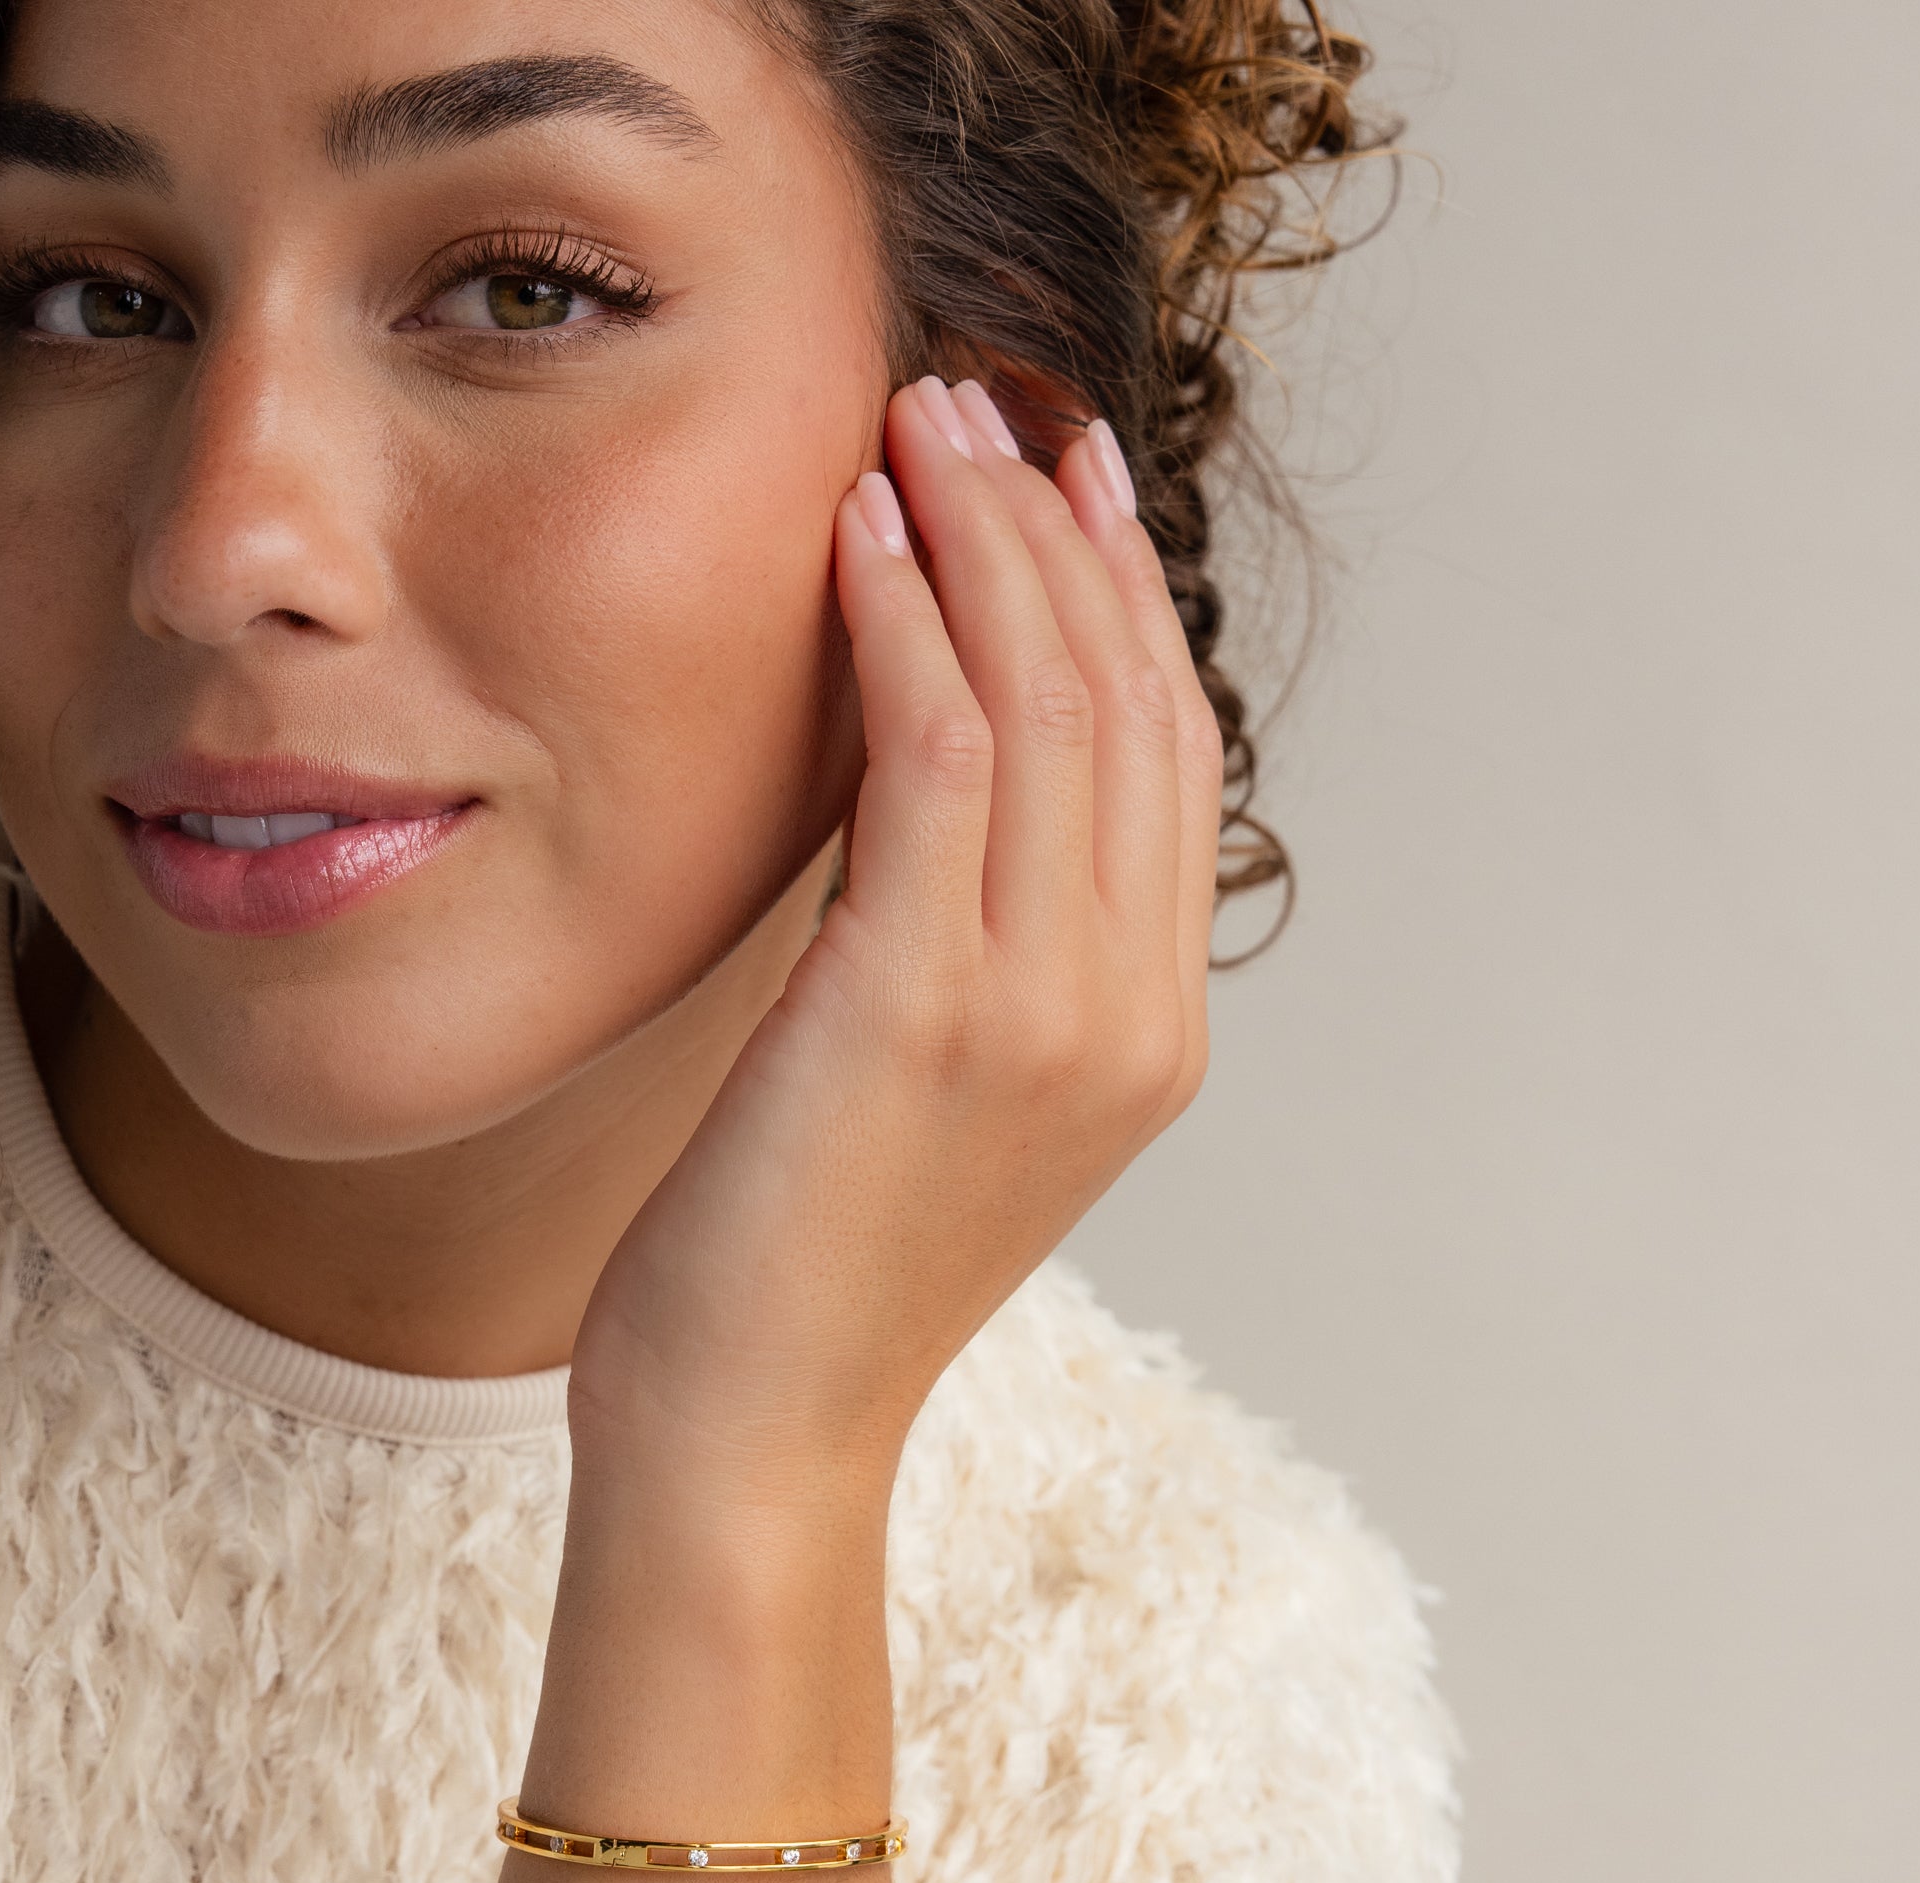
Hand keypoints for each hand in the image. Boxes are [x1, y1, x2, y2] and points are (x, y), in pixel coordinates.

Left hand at [565, 373, 1228, 1530]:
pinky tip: (856, 541)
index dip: (1119, 603)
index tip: (1055, 480)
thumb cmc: (802, 1281)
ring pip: (1050, 706)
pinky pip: (940, 756)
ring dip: (981, 542)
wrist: (752, 1438)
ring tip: (909, 424)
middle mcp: (1130, 1017)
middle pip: (1130, 707)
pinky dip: (905, 627)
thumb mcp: (925, 1105)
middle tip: (974, 406)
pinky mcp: (925, 1006)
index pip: (1168, 766)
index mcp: (1147, 1040)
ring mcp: (1045, 1013)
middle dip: (1055, 535)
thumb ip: (973, 958)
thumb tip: (930, 800)